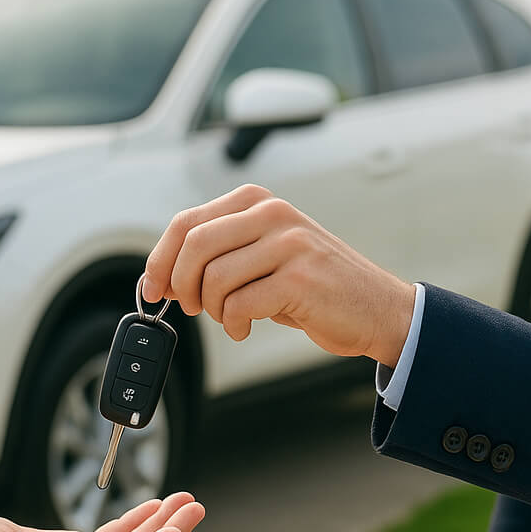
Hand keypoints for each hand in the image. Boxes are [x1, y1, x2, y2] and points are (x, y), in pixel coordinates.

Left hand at [143, 184, 416, 366]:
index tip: (153, 287)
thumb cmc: (315, 285)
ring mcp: (288, 243)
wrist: (377, 308)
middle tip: (191, 307)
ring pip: (214, 278)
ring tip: (229, 318)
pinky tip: (245, 328)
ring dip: (212, 309)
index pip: (187, 222)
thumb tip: (163, 275)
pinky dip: (233, 324)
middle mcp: (272, 214)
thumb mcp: (266, 255)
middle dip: (181, 284)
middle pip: (194, 245)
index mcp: (258, 202)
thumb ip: (222, 253)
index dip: (160, 258)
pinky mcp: (299, 278)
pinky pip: (239, 304)